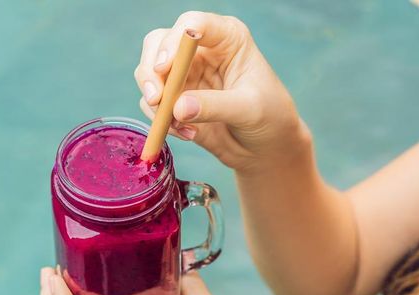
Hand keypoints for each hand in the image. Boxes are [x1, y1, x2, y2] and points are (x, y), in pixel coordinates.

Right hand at [135, 11, 308, 172]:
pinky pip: (151, 104)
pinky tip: (187, 133)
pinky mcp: (174, 98)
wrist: (266, 146)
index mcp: (226, 38)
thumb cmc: (270, 117)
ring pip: (148, 72)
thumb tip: (177, 108)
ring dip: (155, 102)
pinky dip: (161, 121)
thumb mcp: (249, 109)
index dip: (173, 41)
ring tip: (179, 126)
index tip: (165, 68)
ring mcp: (184, 73)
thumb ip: (215, 106)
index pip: (192, 24)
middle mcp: (200, 50)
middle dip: (151, 71)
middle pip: (158, 43)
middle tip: (156, 99)